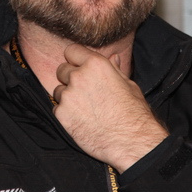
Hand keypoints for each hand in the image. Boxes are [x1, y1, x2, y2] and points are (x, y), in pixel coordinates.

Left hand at [52, 43, 166, 171]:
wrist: (131, 141)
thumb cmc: (134, 113)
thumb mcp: (129, 85)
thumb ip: (115, 69)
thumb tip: (113, 57)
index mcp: (96, 64)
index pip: (71, 50)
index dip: (75, 59)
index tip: (79, 68)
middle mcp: (79, 76)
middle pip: (61, 70)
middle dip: (70, 78)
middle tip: (84, 92)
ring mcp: (68, 95)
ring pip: (58, 91)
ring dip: (67, 97)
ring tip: (86, 109)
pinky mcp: (62, 114)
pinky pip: (57, 109)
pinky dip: (66, 114)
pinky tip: (82, 120)